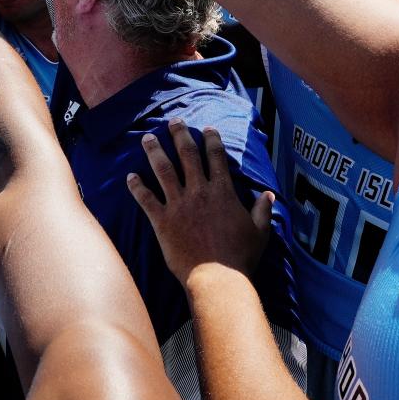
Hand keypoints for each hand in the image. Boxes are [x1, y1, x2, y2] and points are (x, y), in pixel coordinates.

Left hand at [127, 119, 273, 281]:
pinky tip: (129, 176)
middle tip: (173, 122)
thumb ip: (263, 210)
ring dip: (154, 152)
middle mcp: (199, 192)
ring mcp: (178, 205)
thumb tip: (269, 195)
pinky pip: (146, 199)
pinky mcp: (162, 221)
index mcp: (222, 192)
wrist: (217, 278)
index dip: (212, 140)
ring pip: (163, 170)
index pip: (217, 157)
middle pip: (187, 155)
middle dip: (180, 135)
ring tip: (147, 138)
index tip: (208, 128)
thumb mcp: (260, 231)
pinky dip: (137, 187)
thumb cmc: (240, 257)